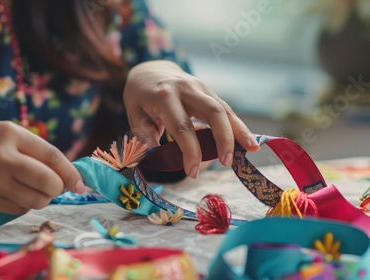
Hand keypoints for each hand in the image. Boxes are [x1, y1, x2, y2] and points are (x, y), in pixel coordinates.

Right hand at [0, 117, 84, 213]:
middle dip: (58, 187)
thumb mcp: (8, 131)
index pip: (53, 157)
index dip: (71, 173)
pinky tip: (16, 191)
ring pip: (36, 201)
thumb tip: (67, 176)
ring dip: (43, 197)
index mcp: (11, 135)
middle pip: (48, 184)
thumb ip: (35, 151)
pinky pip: (18, 209)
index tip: (81, 184)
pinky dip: (25, 203)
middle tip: (54, 184)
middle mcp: (2, 159)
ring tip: (33, 186)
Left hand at [123, 60, 259, 178]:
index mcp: (165, 96)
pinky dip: (238, 125)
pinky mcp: (210, 92)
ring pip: (225, 108)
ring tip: (252, 150)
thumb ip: (144, 134)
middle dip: (223, 138)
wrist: (151, 69)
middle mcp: (187, 89)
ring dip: (240, 130)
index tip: (192, 173)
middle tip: (226, 162)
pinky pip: (226, 109)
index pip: (182, 126)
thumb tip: (157, 154)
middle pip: (212, 111)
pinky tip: (249, 141)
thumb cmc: (141, 96)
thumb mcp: (133, 113)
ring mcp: (201, 88)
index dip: (190, 151)